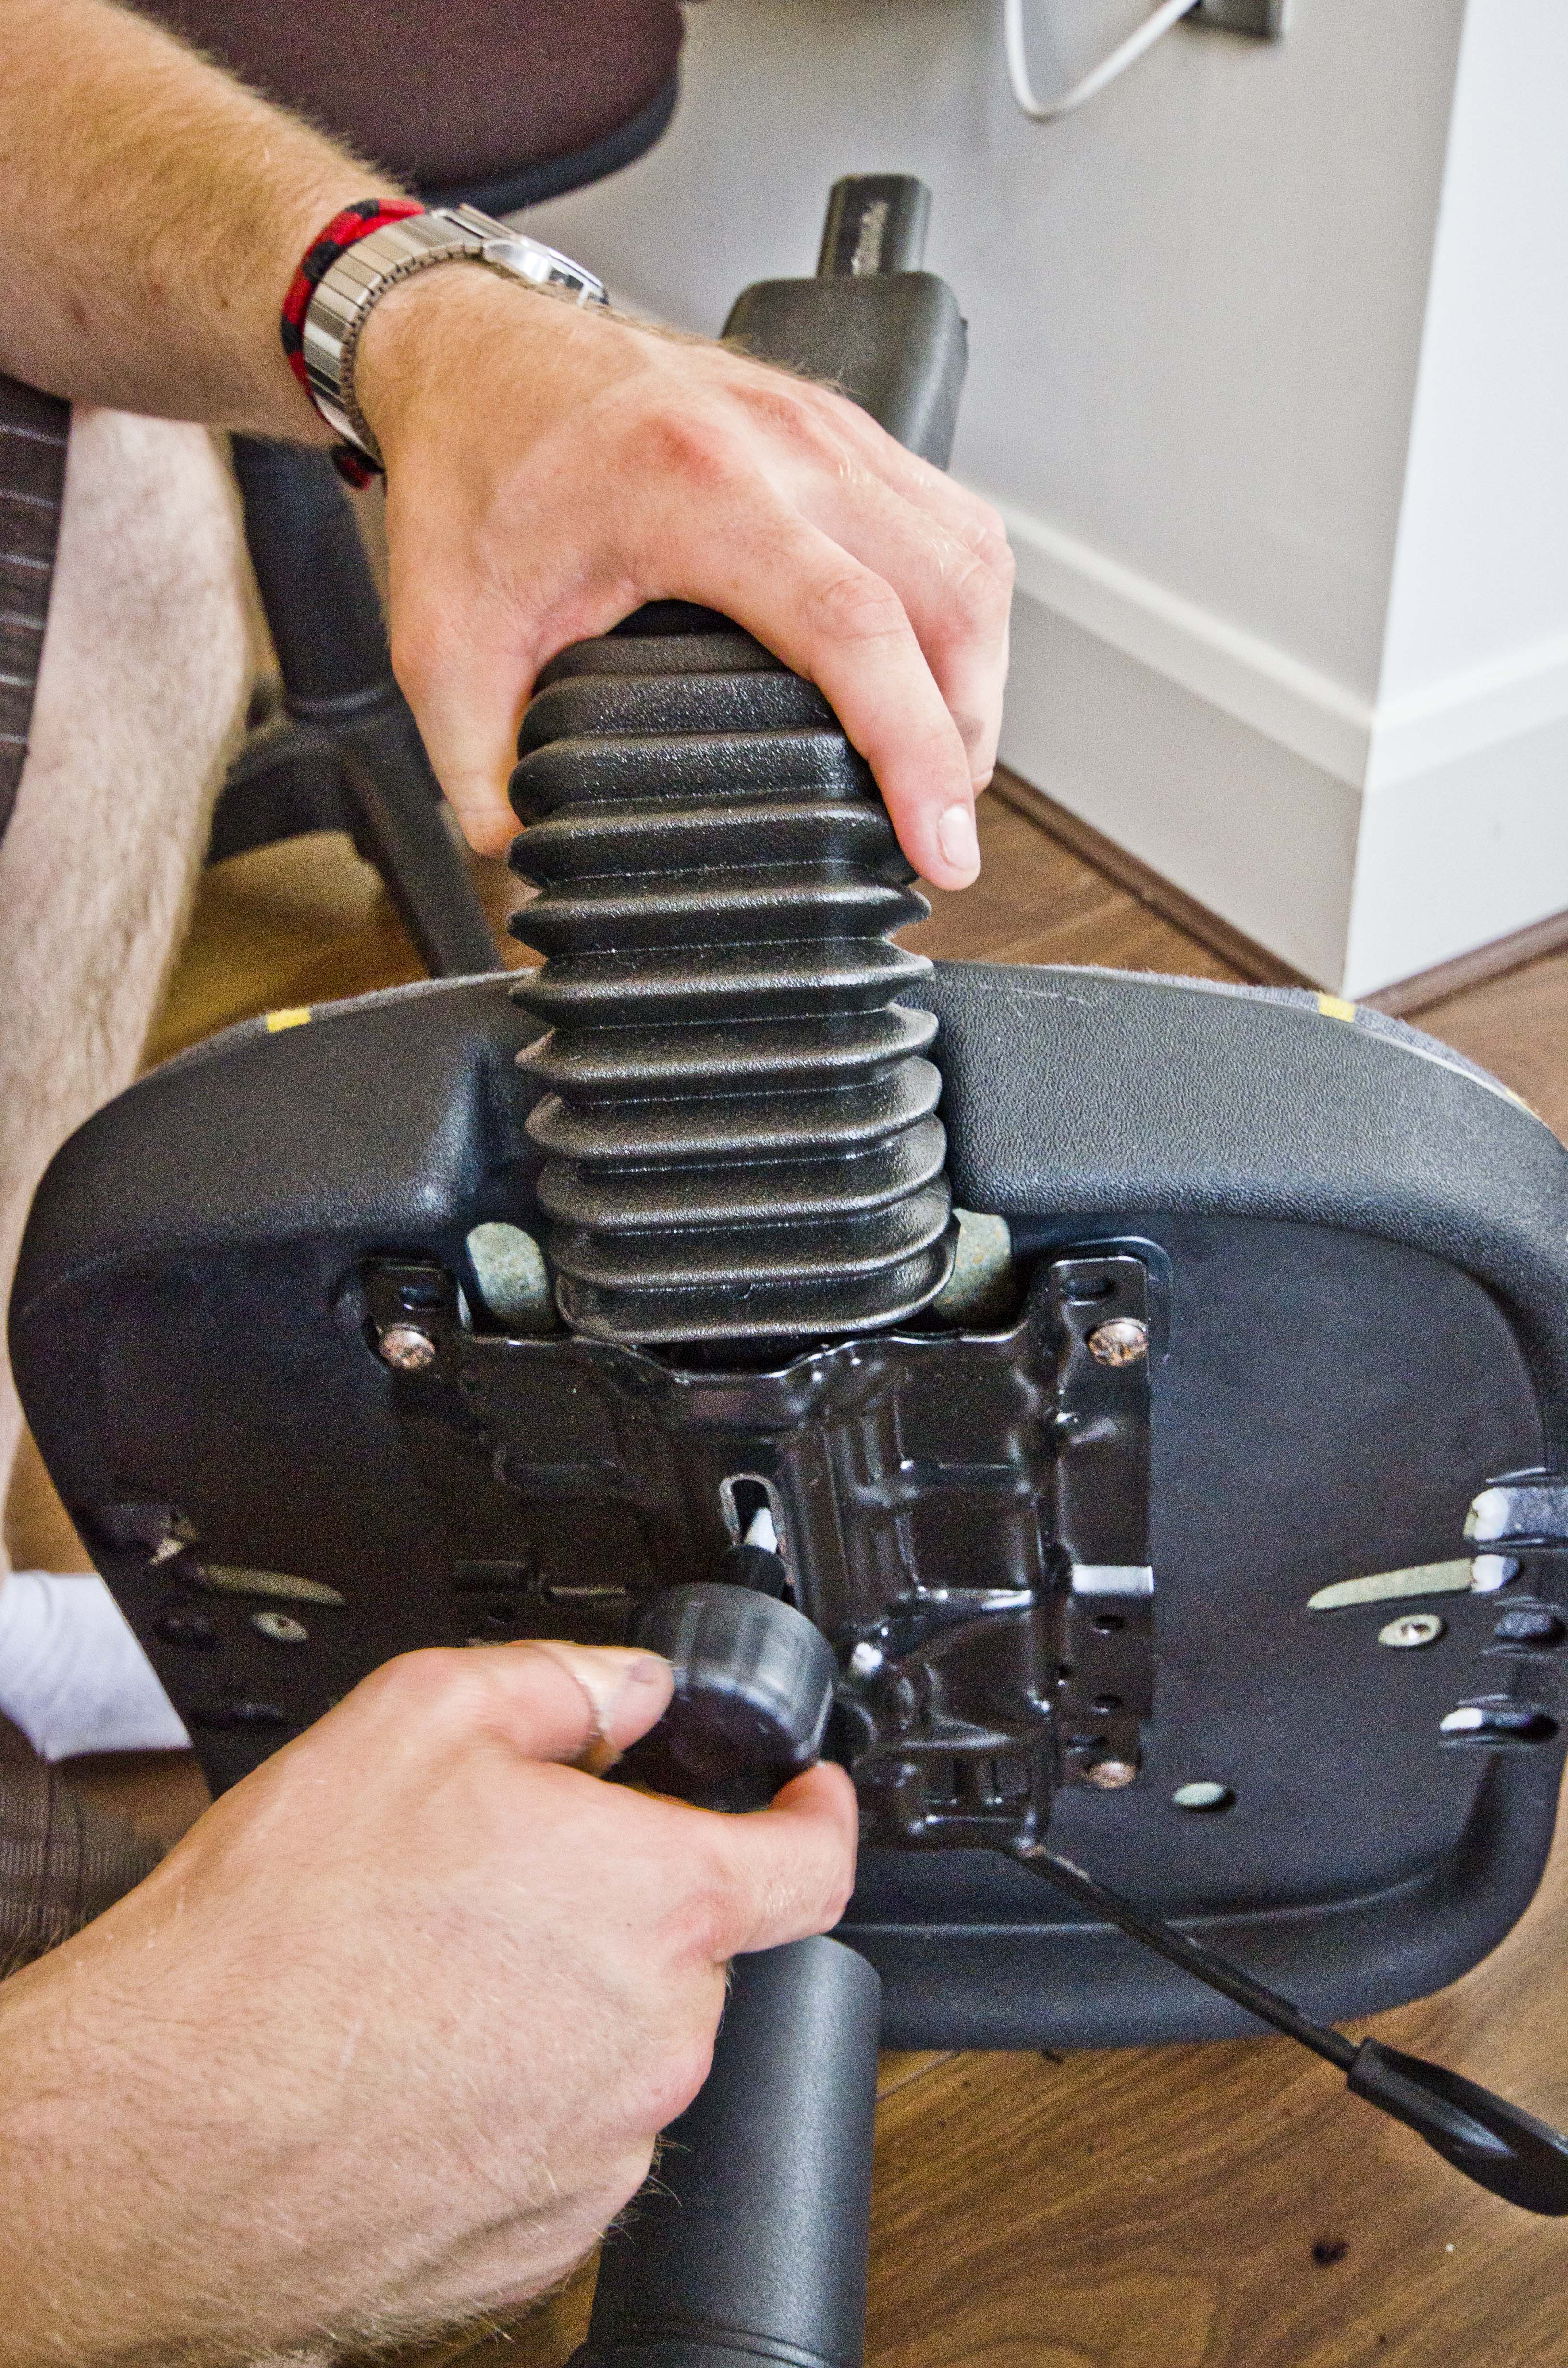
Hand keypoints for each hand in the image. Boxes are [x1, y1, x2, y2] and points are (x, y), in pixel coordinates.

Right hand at [0, 1640, 856, 2366]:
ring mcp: (603, 2151)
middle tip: (500, 1883)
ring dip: (559, 2005)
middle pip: (688, 1949)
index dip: (819, 1812)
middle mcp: (658, 2039)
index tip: (806, 1798)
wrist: (163, 2131)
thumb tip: (627, 1687)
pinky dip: (512, 2100)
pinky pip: (563, 2142)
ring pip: (623, 2048)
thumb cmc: (279, 1939)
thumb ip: (561, 1683)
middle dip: (618, 1903)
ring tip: (424, 1981)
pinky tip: (412, 2068)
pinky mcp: (541, 2239)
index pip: (814, 1860)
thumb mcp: (417, 1717)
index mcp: (657, 1904)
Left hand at [356, 266, 1012, 887]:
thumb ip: (477, 766)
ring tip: (947, 764)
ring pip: (970, 554)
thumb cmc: (471, 466)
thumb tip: (521, 858)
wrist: (475, 347)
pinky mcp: (840, 426)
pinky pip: (949, 517)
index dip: (913, 748)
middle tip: (939, 829)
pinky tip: (938, 670)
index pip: (855, 625)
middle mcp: (783, 444)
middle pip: (947, 594)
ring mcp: (825, 425)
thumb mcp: (444, 640)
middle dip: (965, 733)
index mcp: (692, 487)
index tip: (937, 843)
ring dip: (979, 670)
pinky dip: (963, 609)